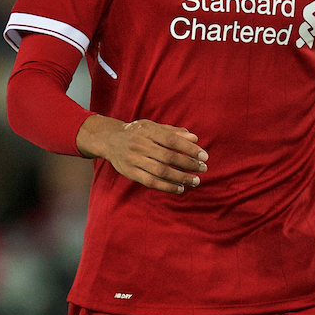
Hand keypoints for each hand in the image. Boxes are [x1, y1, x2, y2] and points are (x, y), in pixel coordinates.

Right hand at [76, 115, 207, 193]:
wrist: (110, 140)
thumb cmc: (137, 132)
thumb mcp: (153, 126)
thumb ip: (174, 132)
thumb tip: (195, 138)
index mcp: (149, 131)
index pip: (173, 141)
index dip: (190, 149)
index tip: (204, 156)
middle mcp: (141, 145)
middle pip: (168, 157)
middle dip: (188, 164)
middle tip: (203, 169)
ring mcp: (134, 159)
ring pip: (160, 171)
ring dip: (180, 178)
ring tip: (195, 181)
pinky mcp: (130, 172)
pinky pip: (151, 182)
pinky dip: (167, 187)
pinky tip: (180, 188)